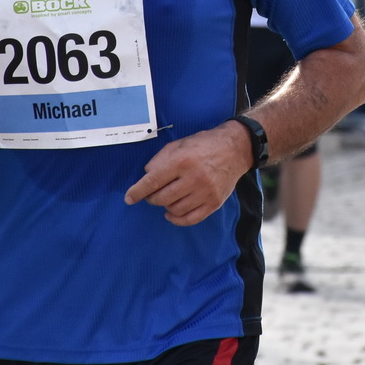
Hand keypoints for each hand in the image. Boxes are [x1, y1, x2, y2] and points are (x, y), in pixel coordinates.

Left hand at [124, 121, 249, 225]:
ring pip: (175, 209)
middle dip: (151, 198)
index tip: (129, 198)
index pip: (153, 181)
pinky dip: (177, 219)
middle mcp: (194, 177)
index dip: (138, 191)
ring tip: (166, 198)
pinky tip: (171, 213)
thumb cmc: (204, 145)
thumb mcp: (178, 144)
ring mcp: (206, 192)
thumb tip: (146, 176)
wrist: (235, 149)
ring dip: (165, 206)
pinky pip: (190, 219)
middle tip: (152, 193)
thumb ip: (160, 159)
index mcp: (182, 160)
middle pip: (162, 198)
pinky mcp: (214, 203)